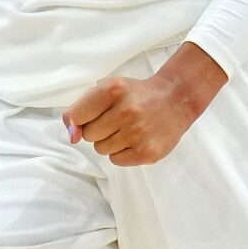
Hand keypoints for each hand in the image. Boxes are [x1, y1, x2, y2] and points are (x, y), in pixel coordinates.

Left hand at [66, 46, 223, 164]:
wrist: (176, 100)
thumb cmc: (136, 95)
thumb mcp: (108, 89)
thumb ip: (81, 108)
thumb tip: (71, 136)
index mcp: (113, 89)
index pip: (77, 115)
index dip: (82, 118)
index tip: (94, 114)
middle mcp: (127, 110)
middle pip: (88, 135)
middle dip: (98, 129)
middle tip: (117, 120)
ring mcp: (139, 133)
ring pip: (101, 149)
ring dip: (110, 141)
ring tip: (128, 129)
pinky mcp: (148, 152)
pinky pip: (116, 160)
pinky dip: (122, 152)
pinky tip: (136, 139)